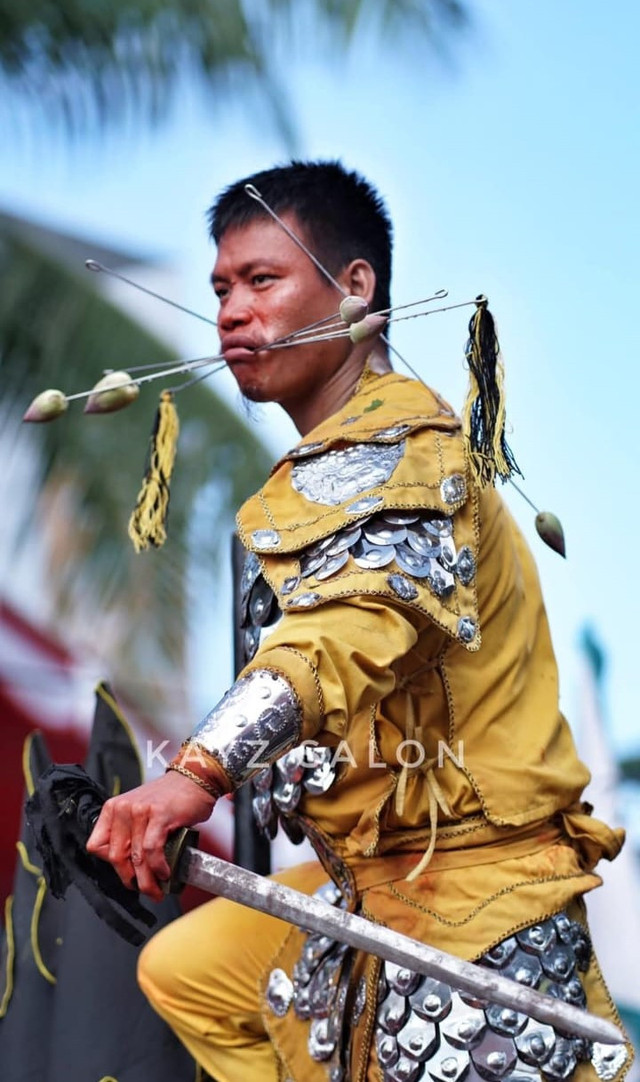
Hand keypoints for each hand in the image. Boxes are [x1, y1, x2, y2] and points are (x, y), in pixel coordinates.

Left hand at [87, 771, 215, 901]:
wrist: (194, 778)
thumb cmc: (169, 799)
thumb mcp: (139, 812)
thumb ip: (129, 834)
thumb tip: (129, 868)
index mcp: (113, 808)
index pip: (97, 845)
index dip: (111, 865)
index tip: (127, 872)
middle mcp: (123, 808)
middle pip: (115, 856)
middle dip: (130, 879)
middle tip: (143, 888)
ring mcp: (140, 811)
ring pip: (136, 857)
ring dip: (148, 880)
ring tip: (157, 889)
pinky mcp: (159, 815)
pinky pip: (152, 850)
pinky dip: (158, 867)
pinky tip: (165, 873)